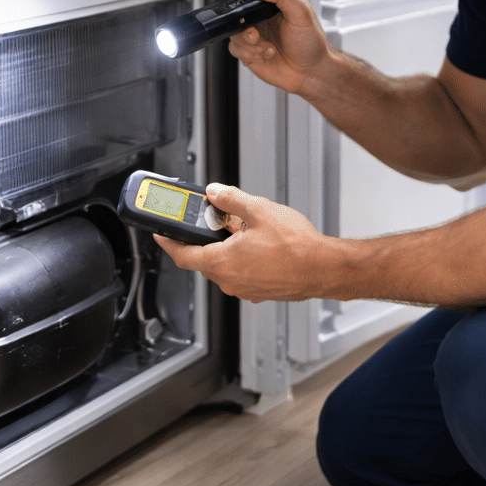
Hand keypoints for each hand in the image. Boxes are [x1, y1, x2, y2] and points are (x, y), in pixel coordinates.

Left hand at [152, 183, 330, 301]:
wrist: (323, 268)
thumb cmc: (297, 246)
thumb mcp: (259, 210)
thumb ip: (231, 199)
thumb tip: (214, 193)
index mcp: (222, 262)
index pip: (183, 255)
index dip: (168, 243)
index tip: (161, 234)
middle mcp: (230, 281)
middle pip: (204, 259)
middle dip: (206, 239)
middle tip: (215, 220)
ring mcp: (245, 289)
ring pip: (225, 267)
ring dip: (227, 249)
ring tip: (245, 229)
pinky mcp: (260, 292)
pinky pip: (241, 274)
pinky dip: (242, 259)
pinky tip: (259, 244)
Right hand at [226, 0, 331, 95]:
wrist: (311, 72)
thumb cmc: (311, 42)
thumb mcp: (302, 13)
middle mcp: (261, 13)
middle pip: (235, 8)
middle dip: (242, 24)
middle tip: (255, 34)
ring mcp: (254, 31)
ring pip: (233, 31)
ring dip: (249, 43)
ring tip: (267, 48)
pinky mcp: (248, 48)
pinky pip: (235, 48)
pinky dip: (250, 54)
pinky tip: (267, 55)